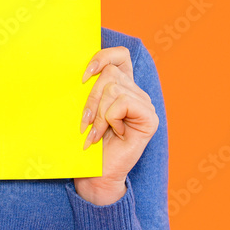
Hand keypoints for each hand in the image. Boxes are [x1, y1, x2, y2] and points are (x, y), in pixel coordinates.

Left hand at [74, 46, 158, 204]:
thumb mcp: (83, 109)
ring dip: (98, 113)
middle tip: (85, 122)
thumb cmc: (85, 142)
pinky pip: (122, 103)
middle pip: (109, 73)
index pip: (119, 55)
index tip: (82, 76)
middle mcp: (136, 92)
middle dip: (90, 98)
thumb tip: (80, 70)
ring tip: (95, 132)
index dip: (102, 57)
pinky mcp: (149, 119)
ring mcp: (145, 105)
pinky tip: (111, 134)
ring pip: (113, 88)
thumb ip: (87, 87)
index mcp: (122, 86)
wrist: (94, 174)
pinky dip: (109, 119)